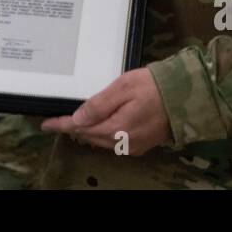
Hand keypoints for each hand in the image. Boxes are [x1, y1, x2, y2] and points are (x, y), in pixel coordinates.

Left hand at [41, 67, 171, 156]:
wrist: (186, 96)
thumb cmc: (154, 86)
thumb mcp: (122, 87)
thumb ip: (98, 104)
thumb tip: (77, 119)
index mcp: (116, 129)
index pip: (81, 129)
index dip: (62, 125)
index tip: (45, 125)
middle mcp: (123, 143)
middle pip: (90, 137)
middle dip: (74, 128)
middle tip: (59, 120)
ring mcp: (134, 146)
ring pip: (102, 141)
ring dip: (89, 131)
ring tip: (75, 121)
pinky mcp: (142, 144)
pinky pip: (115, 142)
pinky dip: (103, 133)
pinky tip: (100, 124)